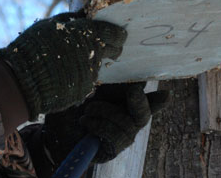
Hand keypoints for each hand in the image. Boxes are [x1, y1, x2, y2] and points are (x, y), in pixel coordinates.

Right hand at [0, 12, 126, 119]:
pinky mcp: (84, 89)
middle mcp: (93, 53)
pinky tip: (68, 74)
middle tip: (108, 47)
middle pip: (113, 50)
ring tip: (75, 61)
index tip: (119, 34)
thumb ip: (70, 19)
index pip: (113, 33)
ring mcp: (90, 73)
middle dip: (113, 48)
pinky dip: (81, 76)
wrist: (23, 80)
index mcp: (87, 33)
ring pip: (98, 65)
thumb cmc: (33, 47)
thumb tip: (84, 13)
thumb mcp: (49, 24)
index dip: (117, 34)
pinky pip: (87, 79)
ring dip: (92, 62)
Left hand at [42, 83, 169, 163]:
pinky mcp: (113, 149)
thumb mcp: (89, 89)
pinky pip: (115, 136)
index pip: (147, 99)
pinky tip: (86, 121)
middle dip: (140, 101)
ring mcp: (122, 136)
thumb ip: (106, 82)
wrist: (54, 130)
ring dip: (106, 112)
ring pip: (128, 124)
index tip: (166, 94)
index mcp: (124, 101)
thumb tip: (120, 69)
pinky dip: (99, 125)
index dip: (158, 99)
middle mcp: (127, 119)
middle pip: (144, 113)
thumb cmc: (72, 106)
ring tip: (88, 109)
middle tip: (133, 90)